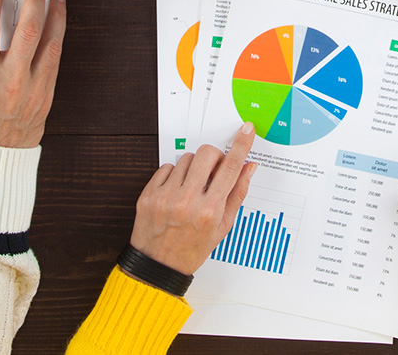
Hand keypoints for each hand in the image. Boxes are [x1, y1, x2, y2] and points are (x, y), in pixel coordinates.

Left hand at [129, 123, 257, 274]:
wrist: (158, 266)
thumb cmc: (192, 249)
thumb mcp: (222, 227)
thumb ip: (237, 194)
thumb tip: (248, 167)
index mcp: (210, 211)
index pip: (230, 168)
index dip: (241, 146)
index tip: (246, 130)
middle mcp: (188, 202)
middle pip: (207, 154)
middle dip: (214, 157)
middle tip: (213, 169)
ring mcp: (166, 197)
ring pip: (186, 158)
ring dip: (192, 167)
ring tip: (191, 187)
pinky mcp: (149, 195)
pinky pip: (166, 167)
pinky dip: (173, 174)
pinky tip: (175, 191)